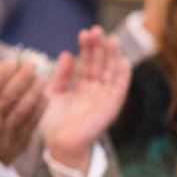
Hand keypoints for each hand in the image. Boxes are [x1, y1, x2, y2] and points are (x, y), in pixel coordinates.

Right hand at [0, 48, 47, 165]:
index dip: (0, 74)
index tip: (12, 61)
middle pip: (7, 98)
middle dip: (21, 80)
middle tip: (33, 65)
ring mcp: (7, 130)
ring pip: (21, 110)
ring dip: (33, 93)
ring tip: (42, 78)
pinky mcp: (21, 139)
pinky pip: (32, 123)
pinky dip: (40, 109)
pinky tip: (47, 96)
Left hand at [42, 26, 131, 170]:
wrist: (58, 146)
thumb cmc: (53, 124)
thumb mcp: (52, 94)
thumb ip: (60, 75)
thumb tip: (68, 53)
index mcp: (82, 88)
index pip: (87, 64)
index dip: (87, 48)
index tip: (84, 33)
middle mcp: (95, 92)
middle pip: (100, 65)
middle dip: (100, 48)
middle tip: (97, 30)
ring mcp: (103, 100)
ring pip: (111, 74)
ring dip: (112, 57)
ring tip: (111, 39)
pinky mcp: (110, 109)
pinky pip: (119, 90)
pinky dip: (123, 76)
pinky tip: (123, 61)